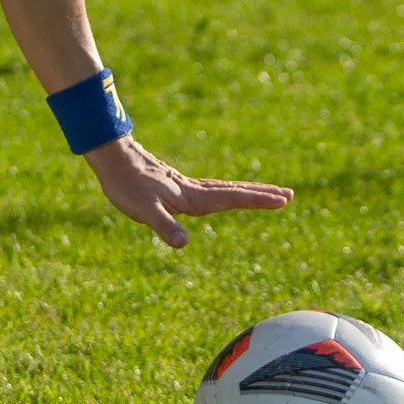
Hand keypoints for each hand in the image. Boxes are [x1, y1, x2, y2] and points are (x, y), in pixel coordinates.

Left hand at [83, 137, 292, 247]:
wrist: (113, 159)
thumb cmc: (127, 187)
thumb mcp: (144, 212)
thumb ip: (164, 227)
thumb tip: (183, 244)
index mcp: (192, 197)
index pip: (233, 199)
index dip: (258, 200)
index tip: (283, 199)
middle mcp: (194, 190)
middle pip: (235, 191)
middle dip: (263, 194)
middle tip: (289, 195)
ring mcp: (186, 187)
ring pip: (225, 189)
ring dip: (248, 191)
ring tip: (268, 193)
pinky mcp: (176, 186)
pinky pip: (211, 190)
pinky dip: (227, 192)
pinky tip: (222, 195)